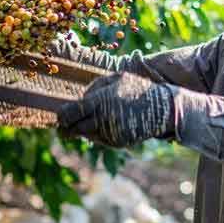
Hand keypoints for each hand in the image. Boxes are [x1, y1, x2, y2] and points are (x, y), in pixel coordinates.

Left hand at [57, 71, 175, 147]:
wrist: (163, 108)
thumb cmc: (136, 89)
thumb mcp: (116, 79)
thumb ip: (94, 88)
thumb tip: (77, 101)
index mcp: (100, 100)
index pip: (70, 114)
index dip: (61, 118)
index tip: (60, 117)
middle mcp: (103, 119)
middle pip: (75, 130)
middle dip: (67, 129)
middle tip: (64, 128)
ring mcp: (111, 133)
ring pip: (88, 136)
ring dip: (86, 130)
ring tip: (96, 120)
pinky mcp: (118, 143)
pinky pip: (101, 140)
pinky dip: (101, 134)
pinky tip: (110, 124)